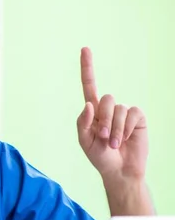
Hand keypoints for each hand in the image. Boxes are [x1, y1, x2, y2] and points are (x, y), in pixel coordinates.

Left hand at [76, 47, 147, 181]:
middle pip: (105, 99)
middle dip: (103, 119)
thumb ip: (82, 123)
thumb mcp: (85, 141)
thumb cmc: (100, 157)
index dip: (87, 68)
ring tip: (113, 144)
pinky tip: (125, 140)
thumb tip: (88, 104)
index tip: (85, 49)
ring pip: (118, 109)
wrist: (119, 170)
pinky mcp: (137, 117)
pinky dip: (125, 128)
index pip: (89, 86)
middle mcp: (109, 108)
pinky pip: (131, 114)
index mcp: (93, 112)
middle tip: (103, 137)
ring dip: (114, 128)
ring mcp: (124, 112)